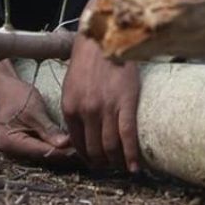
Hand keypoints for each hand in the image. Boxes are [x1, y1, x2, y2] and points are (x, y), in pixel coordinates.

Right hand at [0, 73, 75, 161]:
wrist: (5, 88)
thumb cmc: (17, 96)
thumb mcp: (34, 111)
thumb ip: (48, 129)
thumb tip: (65, 145)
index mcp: (9, 143)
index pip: (41, 152)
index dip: (61, 152)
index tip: (80, 148)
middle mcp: (10, 152)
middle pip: (41, 157)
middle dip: (61, 153)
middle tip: (83, 147)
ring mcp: (15, 152)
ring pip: (42, 155)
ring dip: (59, 152)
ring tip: (78, 147)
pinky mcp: (22, 147)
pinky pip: (40, 150)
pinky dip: (53, 147)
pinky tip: (68, 144)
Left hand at [62, 34, 140, 171]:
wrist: (105, 37)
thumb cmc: (89, 58)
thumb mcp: (72, 85)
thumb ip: (75, 108)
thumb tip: (80, 131)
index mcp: (70, 107)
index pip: (78, 143)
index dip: (87, 157)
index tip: (95, 161)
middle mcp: (86, 111)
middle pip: (94, 149)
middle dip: (102, 163)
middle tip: (110, 166)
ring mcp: (106, 108)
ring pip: (111, 147)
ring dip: (117, 162)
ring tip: (122, 167)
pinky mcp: (125, 103)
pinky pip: (128, 136)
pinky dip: (131, 155)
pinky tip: (134, 167)